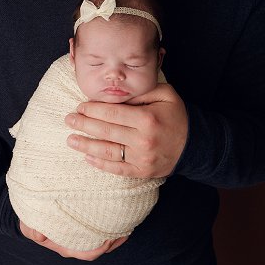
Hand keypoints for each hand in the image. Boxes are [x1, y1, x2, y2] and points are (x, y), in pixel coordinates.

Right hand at [19, 220, 127, 260]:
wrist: (33, 208)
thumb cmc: (31, 218)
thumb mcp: (28, 224)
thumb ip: (32, 230)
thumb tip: (39, 236)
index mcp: (66, 248)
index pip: (87, 253)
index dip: (100, 248)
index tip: (109, 237)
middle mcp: (76, 246)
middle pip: (100, 250)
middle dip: (114, 243)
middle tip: (125, 231)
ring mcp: (82, 238)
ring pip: (104, 242)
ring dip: (115, 236)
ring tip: (127, 226)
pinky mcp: (86, 229)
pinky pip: (102, 232)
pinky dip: (112, 228)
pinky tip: (120, 219)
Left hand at [65, 83, 187, 178]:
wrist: (196, 144)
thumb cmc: (176, 116)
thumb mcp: (165, 95)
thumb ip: (141, 92)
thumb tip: (116, 95)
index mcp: (147, 119)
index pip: (112, 113)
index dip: (92, 110)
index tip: (80, 106)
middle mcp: (143, 140)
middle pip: (105, 131)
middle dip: (83, 125)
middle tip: (68, 120)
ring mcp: (142, 158)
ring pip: (107, 152)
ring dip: (85, 146)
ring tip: (70, 140)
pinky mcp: (142, 172)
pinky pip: (117, 169)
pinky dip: (100, 164)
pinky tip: (87, 157)